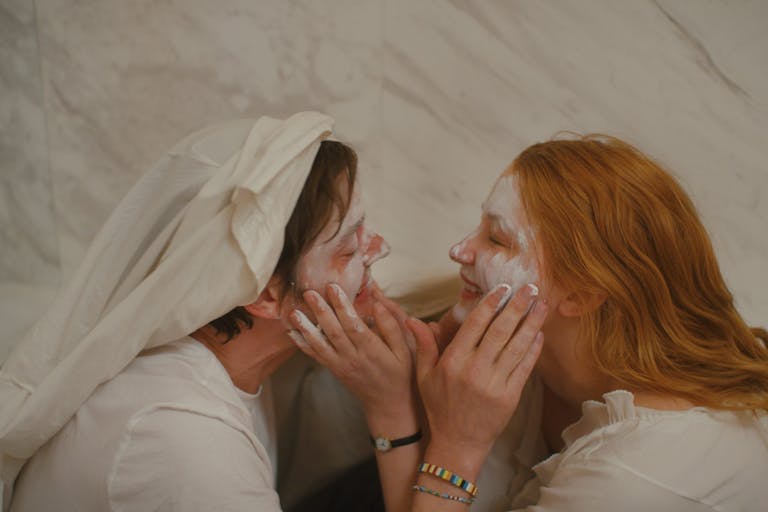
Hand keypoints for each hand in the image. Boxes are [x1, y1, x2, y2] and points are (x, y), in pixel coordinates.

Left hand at [288, 283, 415, 419]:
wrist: (387, 404)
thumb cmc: (399, 374)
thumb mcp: (404, 351)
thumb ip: (391, 327)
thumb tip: (377, 304)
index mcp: (372, 350)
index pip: (353, 325)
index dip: (342, 306)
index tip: (333, 287)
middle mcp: (353, 357)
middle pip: (333, 331)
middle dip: (320, 310)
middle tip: (309, 292)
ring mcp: (341, 365)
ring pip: (320, 344)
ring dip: (305, 328)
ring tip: (293, 312)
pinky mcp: (334, 370)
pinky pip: (316, 356)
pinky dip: (303, 344)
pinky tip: (292, 332)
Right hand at [407, 283, 546, 465]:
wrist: (457, 443)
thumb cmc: (439, 407)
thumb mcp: (424, 376)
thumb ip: (423, 345)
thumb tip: (413, 320)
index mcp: (454, 361)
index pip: (475, 325)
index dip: (491, 304)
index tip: (503, 288)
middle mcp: (475, 370)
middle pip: (500, 331)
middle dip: (517, 307)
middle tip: (530, 288)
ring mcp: (494, 384)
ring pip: (517, 347)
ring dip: (531, 324)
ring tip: (542, 306)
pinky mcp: (510, 397)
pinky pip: (524, 368)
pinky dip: (533, 350)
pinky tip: (539, 335)